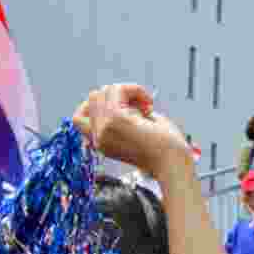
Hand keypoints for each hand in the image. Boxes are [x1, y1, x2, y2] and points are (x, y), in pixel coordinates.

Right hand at [72, 84, 192, 181]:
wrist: (174, 164)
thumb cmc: (166, 150)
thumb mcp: (139, 131)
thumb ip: (124, 115)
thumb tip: (115, 91)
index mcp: (102, 144)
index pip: (79, 118)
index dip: (98, 106)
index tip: (125, 108)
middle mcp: (99, 137)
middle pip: (93, 98)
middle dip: (117, 95)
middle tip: (141, 108)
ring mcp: (105, 128)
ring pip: (103, 91)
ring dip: (128, 91)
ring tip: (146, 106)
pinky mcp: (116, 119)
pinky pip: (117, 89)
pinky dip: (135, 90)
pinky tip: (149, 103)